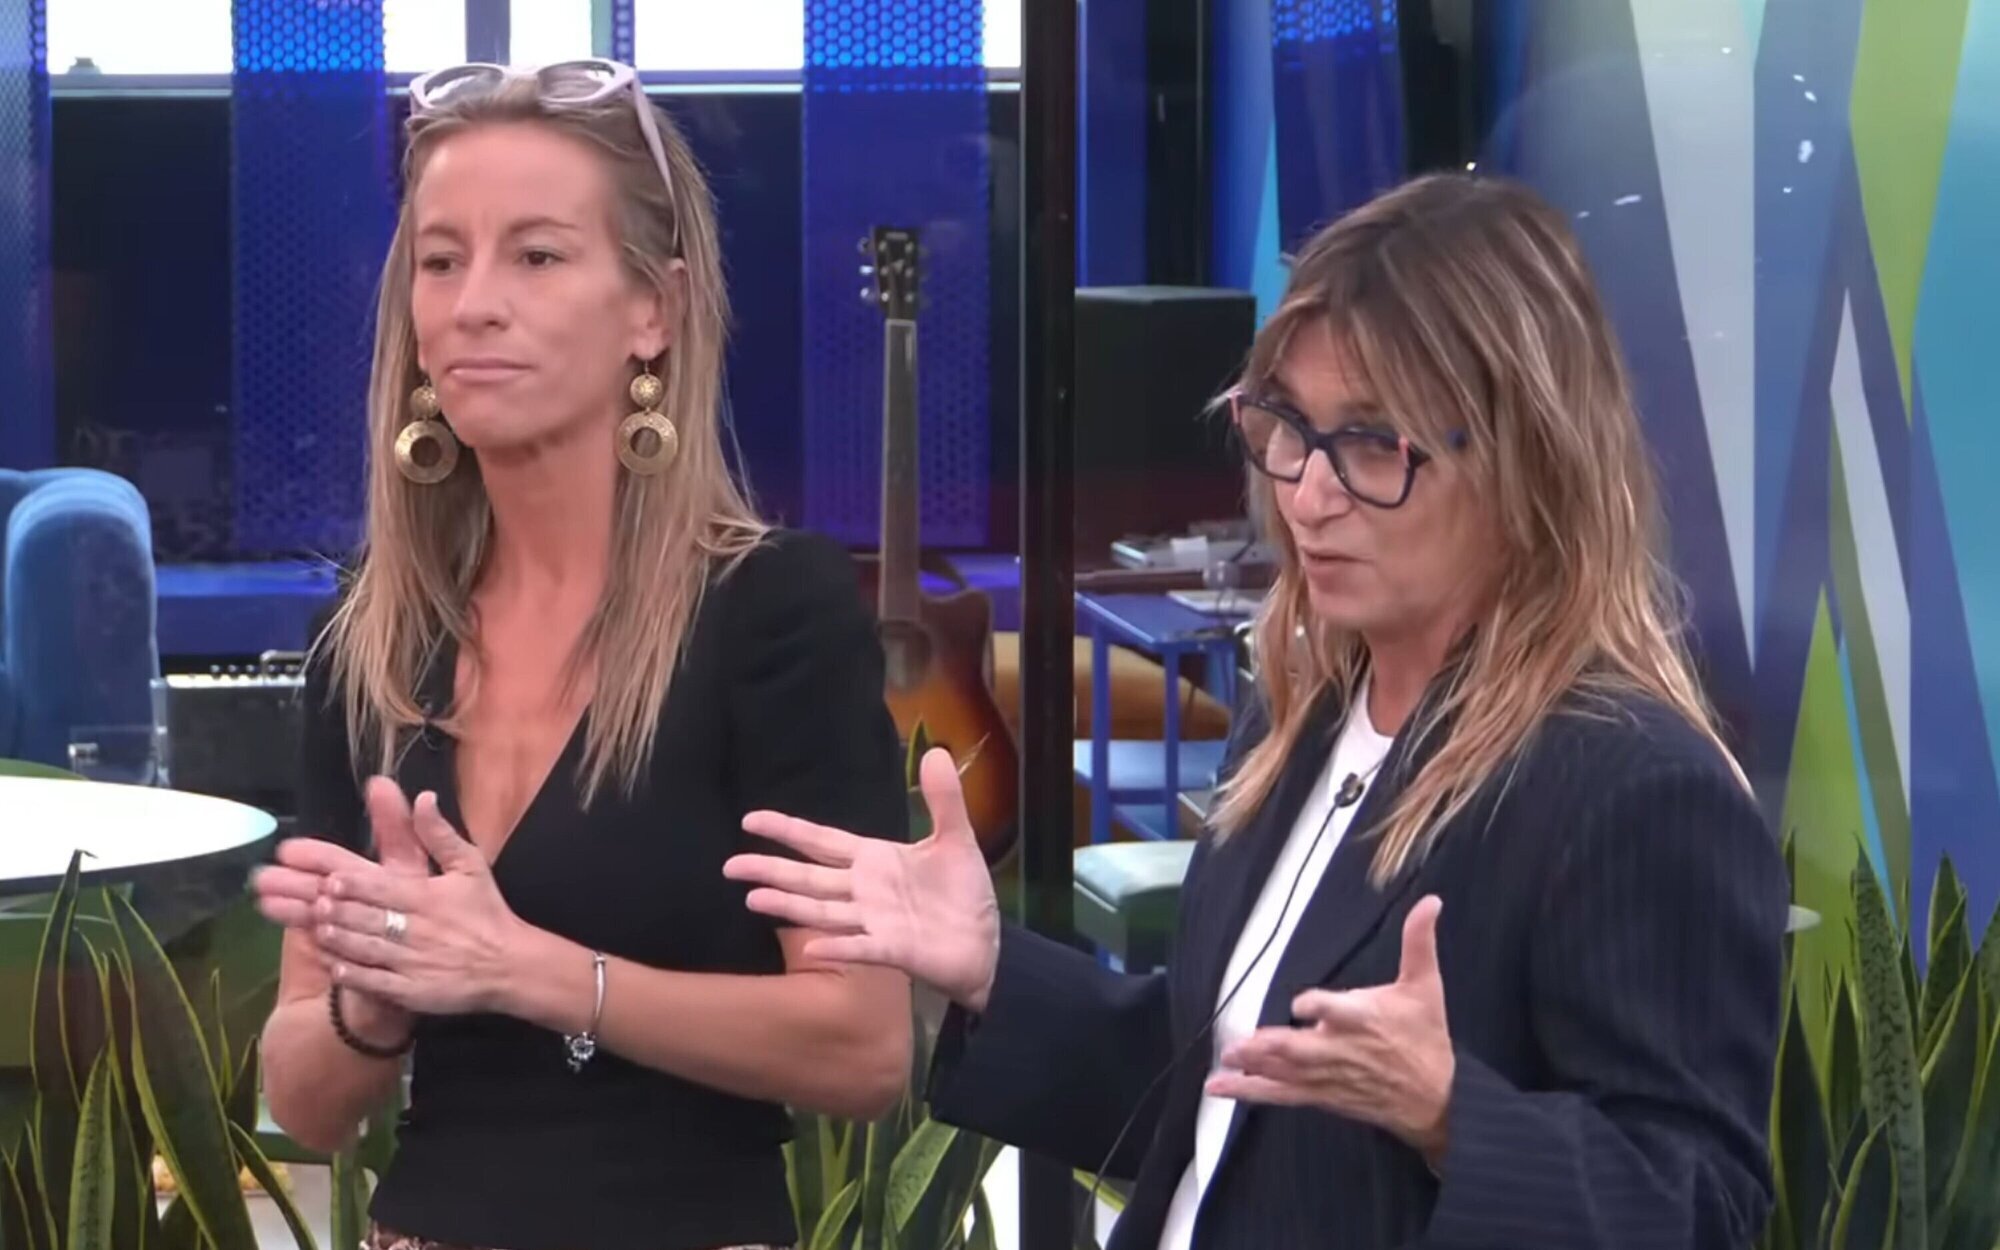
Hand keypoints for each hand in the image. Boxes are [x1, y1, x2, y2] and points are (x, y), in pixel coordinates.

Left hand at [276, 789, 529, 1016]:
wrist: (511, 965)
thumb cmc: (487, 912)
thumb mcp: (471, 866)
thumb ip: (441, 834)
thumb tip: (423, 797)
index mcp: (428, 898)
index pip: (384, 889)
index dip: (354, 885)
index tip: (331, 879)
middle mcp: (418, 930)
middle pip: (369, 918)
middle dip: (339, 910)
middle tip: (316, 902)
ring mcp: (414, 962)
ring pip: (367, 950)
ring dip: (340, 939)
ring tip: (319, 929)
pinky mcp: (413, 991)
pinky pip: (376, 982)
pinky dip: (353, 974)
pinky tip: (335, 966)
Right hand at [724, 748, 1001, 1011]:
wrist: (987, 943)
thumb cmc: (963, 893)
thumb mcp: (956, 839)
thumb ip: (943, 800)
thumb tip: (936, 751)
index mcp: (874, 861)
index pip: (822, 841)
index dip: (788, 830)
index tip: (750, 819)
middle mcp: (864, 890)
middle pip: (809, 877)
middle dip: (771, 869)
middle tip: (729, 865)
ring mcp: (874, 922)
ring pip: (823, 911)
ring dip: (789, 905)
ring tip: (752, 898)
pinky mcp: (893, 950)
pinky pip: (861, 948)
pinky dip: (838, 948)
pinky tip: (812, 948)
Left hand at [1207, 895, 1455, 1162]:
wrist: (1437, 1098)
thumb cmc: (1425, 1038)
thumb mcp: (1426, 987)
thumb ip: (1419, 942)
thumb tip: (1430, 902)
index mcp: (1365, 1019)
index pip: (1339, 1012)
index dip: (1321, 1007)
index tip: (1302, 1004)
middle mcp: (1342, 1050)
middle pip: (1304, 1049)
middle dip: (1273, 1046)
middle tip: (1241, 1042)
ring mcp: (1328, 1076)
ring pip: (1287, 1072)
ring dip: (1255, 1066)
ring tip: (1226, 1058)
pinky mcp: (1320, 1095)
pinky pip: (1281, 1094)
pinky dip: (1250, 1090)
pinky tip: (1219, 1086)